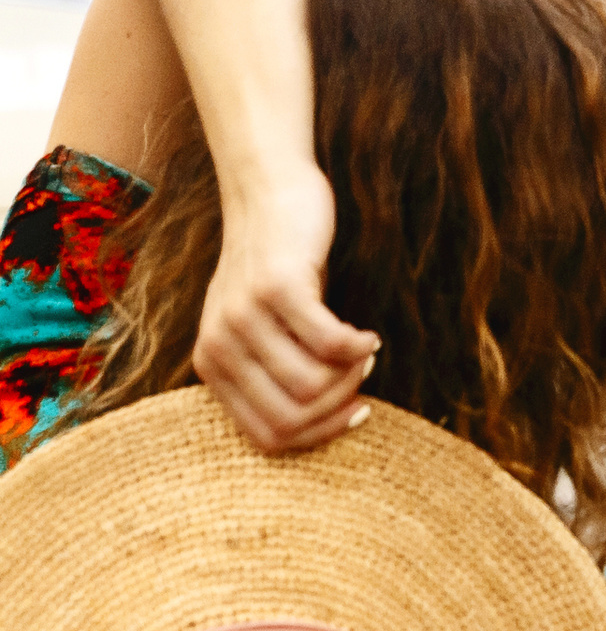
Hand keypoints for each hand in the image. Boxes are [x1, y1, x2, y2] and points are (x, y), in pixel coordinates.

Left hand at [193, 161, 379, 450]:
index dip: (320, 434)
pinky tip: (369, 334)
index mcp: (212, 366)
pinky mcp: (278, 288)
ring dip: (354, 374)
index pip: (268, 436)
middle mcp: (219, 347)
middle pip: (294, 417)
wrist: (267, 193)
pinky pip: (331, 345)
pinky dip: (360, 348)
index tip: (356, 411)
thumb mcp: (261, 326)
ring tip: (365, 350)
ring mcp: (245, 317)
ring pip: (314, 386)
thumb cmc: (277, 265)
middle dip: (342, 405)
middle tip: (363, 375)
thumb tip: (326, 422)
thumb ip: (274, 372)